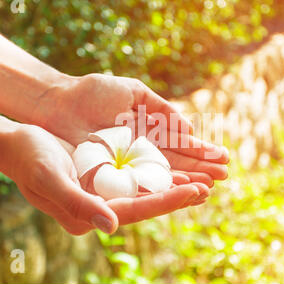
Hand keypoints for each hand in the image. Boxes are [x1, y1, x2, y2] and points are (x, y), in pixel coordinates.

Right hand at [6, 124, 207, 234]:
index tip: (195, 190)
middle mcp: (99, 208)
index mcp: (87, 215)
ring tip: (202, 179)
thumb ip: (78, 204)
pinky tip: (175, 167)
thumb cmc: (29, 161)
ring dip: (173, 184)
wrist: (17, 145)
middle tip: (210, 185)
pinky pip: (137, 178)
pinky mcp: (104, 179)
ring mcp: (102, 194)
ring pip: (146, 191)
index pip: (136, 210)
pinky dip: (158, 174)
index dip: (167, 200)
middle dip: (179, 195)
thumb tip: (110, 226)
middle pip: (147, 204)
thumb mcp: (49, 180)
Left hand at [33, 74, 228, 185]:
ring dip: (186, 181)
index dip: (201, 151)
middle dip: (200, 169)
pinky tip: (179, 191)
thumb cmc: (93, 93)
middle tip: (225, 176)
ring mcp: (127, 164)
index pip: (180, 144)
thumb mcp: (133, 92)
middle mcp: (141, 151)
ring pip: (161, 176)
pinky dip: (159, 187)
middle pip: (175, 163)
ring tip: (208, 187)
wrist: (58, 102)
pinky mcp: (110, 174)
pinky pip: (139, 182)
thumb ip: (161, 108)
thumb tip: (188, 128)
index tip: (223, 158)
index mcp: (148, 130)